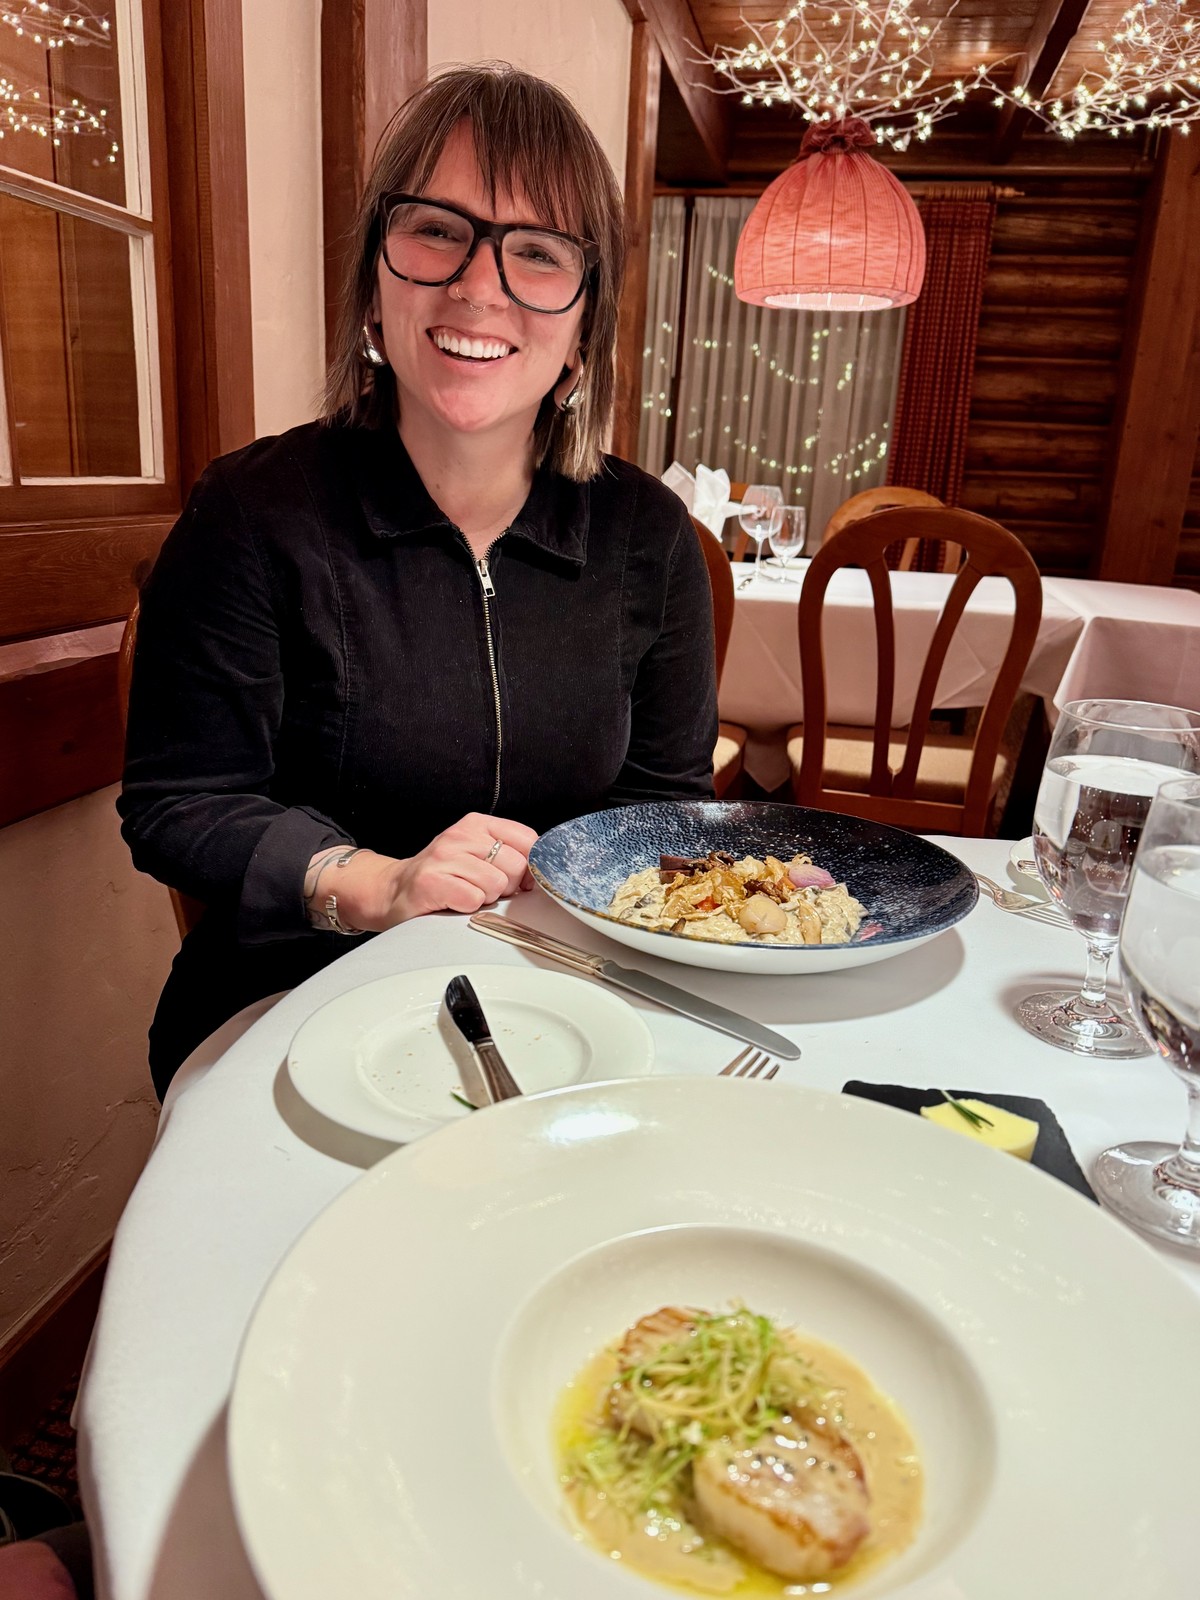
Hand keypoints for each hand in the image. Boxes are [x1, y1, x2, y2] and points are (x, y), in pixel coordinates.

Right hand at [318, 814, 538, 930]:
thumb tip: (542, 872)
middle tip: (484, 889)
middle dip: (508, 886)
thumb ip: (510, 855)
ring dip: (485, 897)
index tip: (521, 882)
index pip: (527, 839)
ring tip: (465, 893)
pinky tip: (453, 901)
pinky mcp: (432, 881)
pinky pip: (473, 899)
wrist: (395, 892)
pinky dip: (467, 907)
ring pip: (496, 883)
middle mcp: (460, 834)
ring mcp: (444, 856)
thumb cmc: (442, 876)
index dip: (531, 867)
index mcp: (477, 824)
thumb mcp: (477, 854)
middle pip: (517, 865)